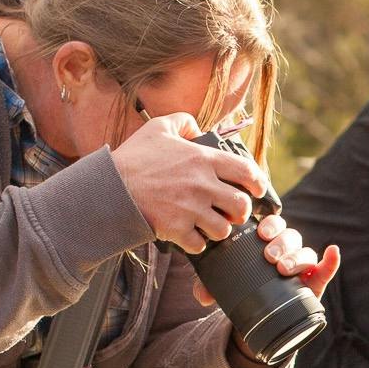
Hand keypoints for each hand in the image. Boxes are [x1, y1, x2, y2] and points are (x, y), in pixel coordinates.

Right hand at [111, 112, 263, 252]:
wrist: (110, 187)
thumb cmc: (134, 158)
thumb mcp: (158, 127)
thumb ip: (183, 122)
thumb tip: (199, 129)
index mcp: (203, 159)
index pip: (247, 171)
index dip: (258, 183)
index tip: (257, 190)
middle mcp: (202, 184)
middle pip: (241, 206)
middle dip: (240, 212)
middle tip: (231, 213)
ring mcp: (191, 209)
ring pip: (224, 229)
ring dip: (219, 230)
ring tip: (209, 226)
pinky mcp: (178, 229)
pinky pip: (200, 245)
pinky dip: (197, 244)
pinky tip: (190, 236)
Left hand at [192, 213, 341, 308]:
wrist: (263, 318)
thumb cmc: (245, 292)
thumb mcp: (225, 287)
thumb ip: (211, 288)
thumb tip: (202, 295)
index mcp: (266, 243)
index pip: (272, 225)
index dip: (270, 225)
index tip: (261, 234)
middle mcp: (286, 250)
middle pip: (290, 236)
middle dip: (281, 243)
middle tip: (269, 256)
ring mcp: (302, 266)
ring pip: (305, 252)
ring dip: (297, 256)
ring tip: (283, 268)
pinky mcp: (315, 281)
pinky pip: (326, 269)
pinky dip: (331, 261)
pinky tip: (332, 253)